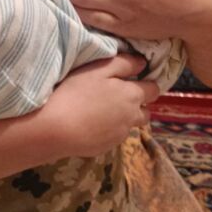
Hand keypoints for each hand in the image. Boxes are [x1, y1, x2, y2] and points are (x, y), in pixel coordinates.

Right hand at [42, 53, 158, 157]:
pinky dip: (108, 130)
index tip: (136, 81)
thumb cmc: (77, 92)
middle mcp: (131, 117)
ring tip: (103, 112)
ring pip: (130, 125)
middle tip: (119, 97)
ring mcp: (120, 135)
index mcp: (132, 95)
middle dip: (138, 105)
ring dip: (123, 118)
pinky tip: (91, 124)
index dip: (147, 85)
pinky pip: (114, 136)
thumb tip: (142, 63)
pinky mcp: (107, 147)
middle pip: (146, 112)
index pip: (154, 90)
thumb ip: (124, 63)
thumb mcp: (99, 69)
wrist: (57, 129)